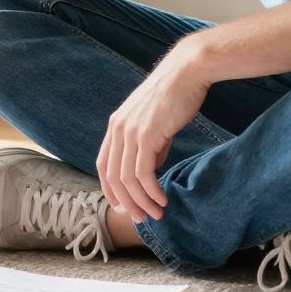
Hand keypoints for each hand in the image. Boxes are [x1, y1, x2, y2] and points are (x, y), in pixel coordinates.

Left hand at [97, 37, 212, 221]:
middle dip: (126, 202)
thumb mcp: (155, 124)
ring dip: (141, 201)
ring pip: (127, 179)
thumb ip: (149, 147)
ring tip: (156, 213)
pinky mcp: (147, 135)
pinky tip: (162, 200)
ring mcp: (130, 132)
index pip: (103, 165)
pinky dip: (151, 192)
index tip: (124, 206)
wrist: (187, 72)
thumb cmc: (175, 96)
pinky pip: (143, 173)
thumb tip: (149, 172)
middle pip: (113, 177)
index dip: (110, 189)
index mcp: (116, 125)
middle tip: (141, 218)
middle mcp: (118, 129)